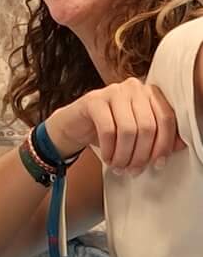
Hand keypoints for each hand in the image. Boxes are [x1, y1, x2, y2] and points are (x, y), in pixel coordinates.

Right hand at [46, 78, 185, 173]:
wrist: (76, 124)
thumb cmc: (111, 129)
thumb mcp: (139, 133)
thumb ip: (160, 136)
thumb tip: (180, 145)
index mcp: (150, 93)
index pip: (166, 118)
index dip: (164, 145)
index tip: (158, 164)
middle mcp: (134, 87)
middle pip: (148, 126)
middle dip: (142, 154)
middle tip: (134, 169)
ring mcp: (113, 91)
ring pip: (128, 130)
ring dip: (124, 155)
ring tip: (120, 167)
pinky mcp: (93, 100)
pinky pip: (107, 130)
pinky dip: (109, 150)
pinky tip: (108, 158)